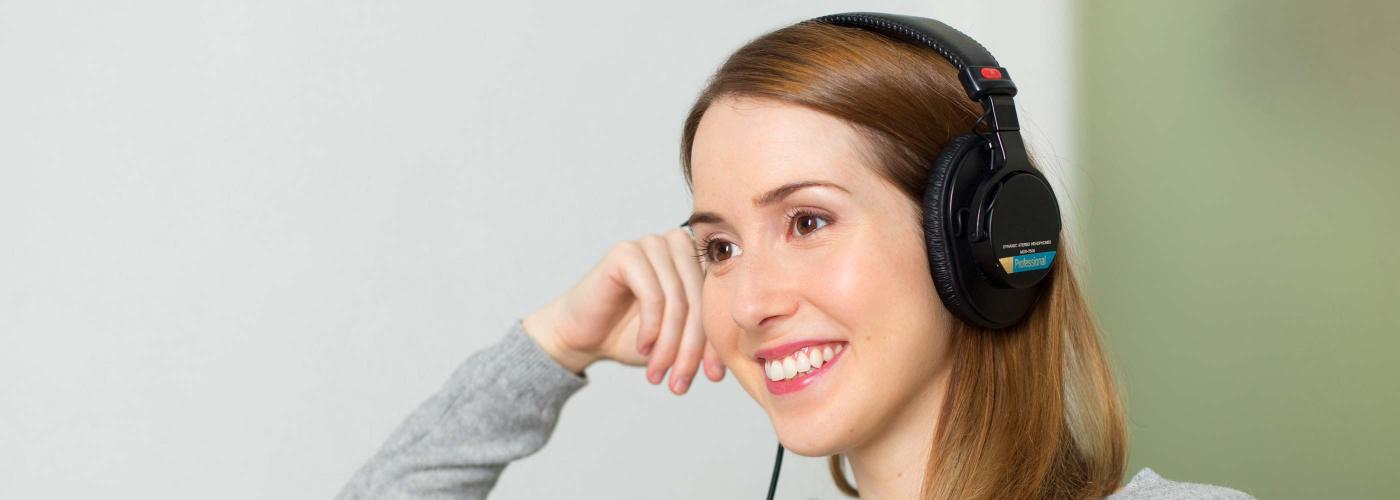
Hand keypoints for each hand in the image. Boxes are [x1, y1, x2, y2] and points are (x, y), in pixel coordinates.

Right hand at [522, 228, 725, 393]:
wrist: (583, 335)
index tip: (714, 377)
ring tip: (659, 373)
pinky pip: (652, 294)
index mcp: (696, 259)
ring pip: (677, 301)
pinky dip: (651, 328)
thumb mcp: (679, 340)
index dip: (717, 342)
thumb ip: (707, 338)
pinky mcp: (626, 253)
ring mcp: (651, 244)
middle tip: (680, 382)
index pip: (717, 301)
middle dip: (692, 349)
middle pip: (699, 301)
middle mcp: (676, 244)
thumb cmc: (632, 336)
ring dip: (670, 345)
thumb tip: (741, 354)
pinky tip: (642, 348)